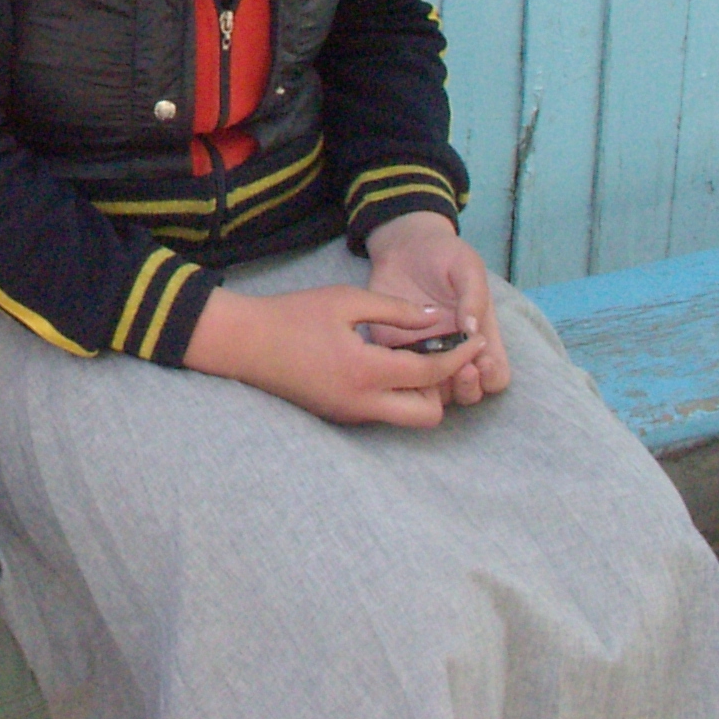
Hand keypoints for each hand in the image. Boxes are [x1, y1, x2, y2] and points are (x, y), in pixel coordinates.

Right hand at [184, 284, 488, 427]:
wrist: (243, 343)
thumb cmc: (292, 315)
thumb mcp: (346, 301)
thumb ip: (395, 310)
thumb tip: (436, 317)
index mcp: (366, 372)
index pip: (430, 373)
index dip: (458, 355)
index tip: (475, 339)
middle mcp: (362, 403)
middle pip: (427, 415)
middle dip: (441, 388)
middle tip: (437, 355)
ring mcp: (349, 414)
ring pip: (405, 417)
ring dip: (419, 392)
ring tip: (413, 356)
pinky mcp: (338, 415)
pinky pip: (382, 412)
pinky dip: (395, 393)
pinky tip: (387, 363)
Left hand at [365, 211, 511, 404]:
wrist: (403, 244)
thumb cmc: (444, 254)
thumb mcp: (466, 266)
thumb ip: (474, 296)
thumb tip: (472, 331)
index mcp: (479, 336)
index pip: (496, 374)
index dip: (492, 375)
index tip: (483, 360)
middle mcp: (454, 352)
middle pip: (469, 392)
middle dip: (469, 388)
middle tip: (463, 368)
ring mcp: (424, 354)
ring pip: (436, 393)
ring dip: (438, 388)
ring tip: (434, 366)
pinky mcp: (394, 349)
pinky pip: (399, 377)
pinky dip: (402, 379)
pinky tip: (401, 363)